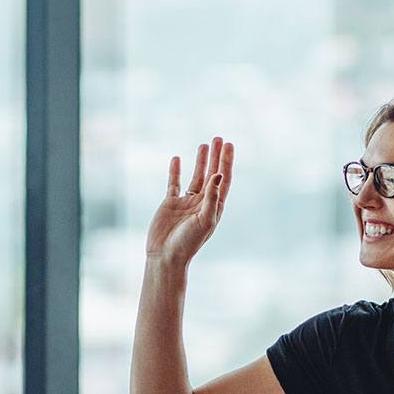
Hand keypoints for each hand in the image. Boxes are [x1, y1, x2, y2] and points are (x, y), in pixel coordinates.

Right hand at [144, 137, 233, 267]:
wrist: (166, 256)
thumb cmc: (188, 242)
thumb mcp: (204, 220)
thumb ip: (212, 198)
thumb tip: (218, 175)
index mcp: (214, 207)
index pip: (223, 179)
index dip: (227, 162)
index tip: (228, 145)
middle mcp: (202, 203)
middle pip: (211, 174)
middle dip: (216, 157)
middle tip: (218, 138)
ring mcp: (186, 203)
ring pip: (195, 177)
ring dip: (200, 161)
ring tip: (203, 144)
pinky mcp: (170, 204)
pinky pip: (174, 183)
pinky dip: (176, 171)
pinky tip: (177, 159)